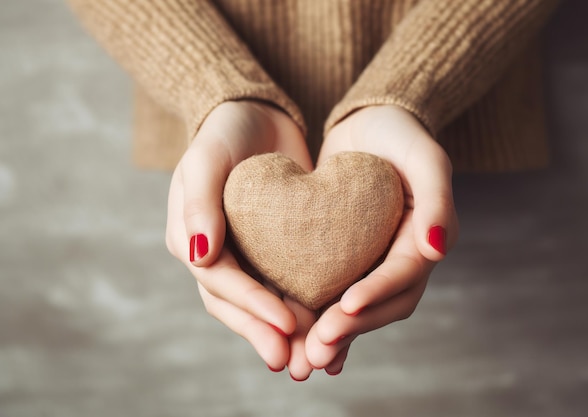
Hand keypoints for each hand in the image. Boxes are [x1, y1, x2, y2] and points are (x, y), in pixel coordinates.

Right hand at [165, 101, 316, 377]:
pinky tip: (326, 323)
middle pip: (236, 305)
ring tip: (311, 357)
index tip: (285, 324)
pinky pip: (285, 283)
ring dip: (282, 331)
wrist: (255, 115)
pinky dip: (301, 305)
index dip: (250, 306)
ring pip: (261, 302)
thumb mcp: (206, 158)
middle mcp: (215, 255)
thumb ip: (197, 203)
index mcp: (191, 239)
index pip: (218, 282)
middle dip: (264, 333)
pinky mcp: (274, 250)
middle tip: (293, 362)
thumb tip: (196, 256)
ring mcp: (244, 255)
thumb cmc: (224, 133)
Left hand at [305, 105, 458, 373]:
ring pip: (357, 309)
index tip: (345, 308)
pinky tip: (296, 337)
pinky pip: (334, 293)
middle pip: (380, 304)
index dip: (376, 293)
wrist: (370, 124)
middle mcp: (401, 259)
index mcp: (425, 240)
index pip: (403, 275)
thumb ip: (437, 199)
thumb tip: (438, 248)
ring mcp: (374, 262)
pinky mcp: (347, 259)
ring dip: (334, 334)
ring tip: (304, 358)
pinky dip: (319, 317)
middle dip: (350, 328)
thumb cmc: (400, 134)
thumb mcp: (425, 157)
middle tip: (316, 351)